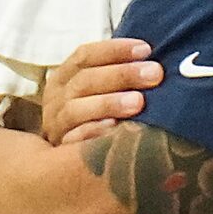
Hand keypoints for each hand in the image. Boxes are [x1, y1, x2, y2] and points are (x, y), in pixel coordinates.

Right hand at [41, 39, 162, 146]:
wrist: (65, 163)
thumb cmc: (96, 116)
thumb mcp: (99, 91)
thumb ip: (119, 75)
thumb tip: (156, 62)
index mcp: (65, 77)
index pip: (85, 56)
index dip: (115, 50)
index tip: (146, 50)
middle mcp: (57, 98)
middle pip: (85, 80)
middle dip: (122, 75)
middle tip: (154, 74)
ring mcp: (57, 124)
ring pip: (76, 109)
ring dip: (109, 103)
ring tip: (139, 102)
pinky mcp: (61, 148)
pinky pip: (74, 140)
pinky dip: (93, 133)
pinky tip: (114, 129)